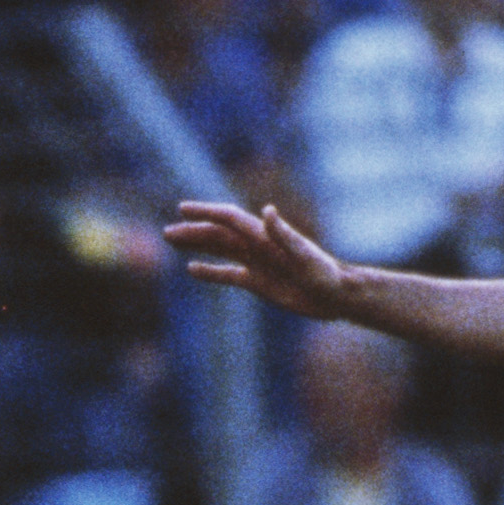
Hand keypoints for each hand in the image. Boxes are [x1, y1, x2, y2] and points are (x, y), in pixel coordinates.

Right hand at [164, 202, 357, 319]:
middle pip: (218, 234)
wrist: (336, 295)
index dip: (206, 212)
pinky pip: (228, 273)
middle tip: (167, 232)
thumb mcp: (303, 255)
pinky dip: (210, 271)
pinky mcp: (258, 281)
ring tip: (173, 241)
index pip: (229, 219)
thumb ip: (283, 234)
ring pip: (220, 250)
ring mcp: (256, 262)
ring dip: (197, 244)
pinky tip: (193, 269)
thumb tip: (266, 211)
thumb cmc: (324, 274)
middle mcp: (257, 246)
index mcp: (264, 236)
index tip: (183, 209)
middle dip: (193, 230)